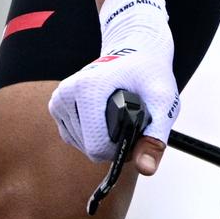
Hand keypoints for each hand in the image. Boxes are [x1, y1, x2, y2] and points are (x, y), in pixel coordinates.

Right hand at [48, 0, 179, 173]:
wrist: (136, 49)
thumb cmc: (149, 73)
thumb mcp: (162, 102)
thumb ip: (155, 137)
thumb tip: (146, 169)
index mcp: (87, 89)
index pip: (97, 147)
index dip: (121, 150)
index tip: (137, 132)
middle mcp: (67, 93)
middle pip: (88, 148)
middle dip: (112, 145)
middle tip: (132, 122)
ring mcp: (59, 99)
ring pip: (80, 145)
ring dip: (102, 140)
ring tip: (120, 116)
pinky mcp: (57, 105)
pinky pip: (72, 137)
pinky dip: (90, 135)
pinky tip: (105, 118)